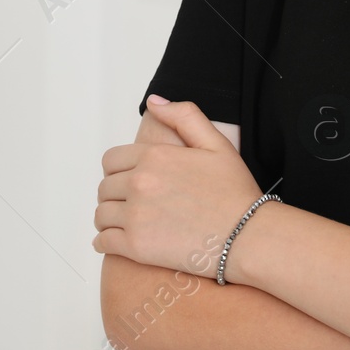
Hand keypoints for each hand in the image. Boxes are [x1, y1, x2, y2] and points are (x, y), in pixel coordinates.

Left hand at [93, 98, 260, 276]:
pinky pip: (103, 241)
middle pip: (105, 187)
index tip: (128, 181)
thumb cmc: (235, 193)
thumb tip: (153, 102)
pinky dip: (105, 242)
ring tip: (124, 223)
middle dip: (114, 194)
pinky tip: (117, 242)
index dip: (118, 171)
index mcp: (154, 156)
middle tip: (130, 203)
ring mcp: (136, 215)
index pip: (111, 161)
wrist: (248, 237)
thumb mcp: (216, 143)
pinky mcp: (136, 247)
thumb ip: (183, 116)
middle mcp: (139, 183)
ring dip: (109, 218)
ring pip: (101, 214)